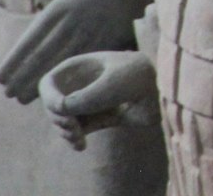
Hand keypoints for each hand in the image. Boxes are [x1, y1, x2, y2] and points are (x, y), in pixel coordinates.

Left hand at [0, 0, 150, 102]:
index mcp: (61, 6)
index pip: (31, 40)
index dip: (13, 62)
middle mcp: (75, 22)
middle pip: (43, 57)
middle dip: (23, 78)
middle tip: (8, 95)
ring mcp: (94, 33)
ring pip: (62, 66)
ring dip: (41, 84)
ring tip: (25, 99)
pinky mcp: (112, 41)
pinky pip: (87, 66)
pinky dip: (70, 82)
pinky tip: (60, 93)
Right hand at [39, 50, 156, 151]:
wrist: (164, 88)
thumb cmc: (137, 78)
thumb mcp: (107, 86)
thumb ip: (81, 99)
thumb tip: (62, 112)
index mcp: (80, 67)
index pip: (48, 84)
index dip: (49, 98)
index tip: (61, 108)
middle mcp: (82, 84)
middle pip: (53, 106)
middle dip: (58, 119)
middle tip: (72, 126)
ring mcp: (90, 102)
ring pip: (64, 121)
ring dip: (65, 132)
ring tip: (78, 137)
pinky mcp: (101, 118)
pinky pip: (78, 132)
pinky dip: (75, 140)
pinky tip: (81, 145)